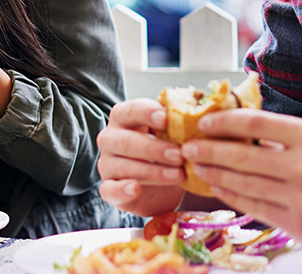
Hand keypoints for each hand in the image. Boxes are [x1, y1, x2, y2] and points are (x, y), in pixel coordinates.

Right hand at [95, 98, 185, 216]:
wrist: (160, 187)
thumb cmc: (164, 152)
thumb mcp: (170, 136)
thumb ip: (175, 125)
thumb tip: (195, 116)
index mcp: (123, 118)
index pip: (130, 111)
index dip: (147, 113)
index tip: (166, 119)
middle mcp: (110, 138)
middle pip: (126, 141)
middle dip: (154, 148)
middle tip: (180, 155)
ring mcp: (107, 164)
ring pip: (123, 166)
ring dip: (152, 171)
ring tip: (178, 175)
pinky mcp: (108, 188)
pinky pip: (110, 189)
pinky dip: (122, 189)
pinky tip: (136, 189)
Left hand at [180, 109, 301, 246]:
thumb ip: (283, 133)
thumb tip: (236, 122)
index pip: (253, 124)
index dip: (222, 122)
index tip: (203, 122)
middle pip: (241, 154)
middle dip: (207, 150)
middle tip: (187, 147)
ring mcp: (301, 196)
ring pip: (242, 181)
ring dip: (212, 173)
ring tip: (195, 166)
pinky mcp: (298, 223)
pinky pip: (253, 206)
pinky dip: (229, 195)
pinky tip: (216, 187)